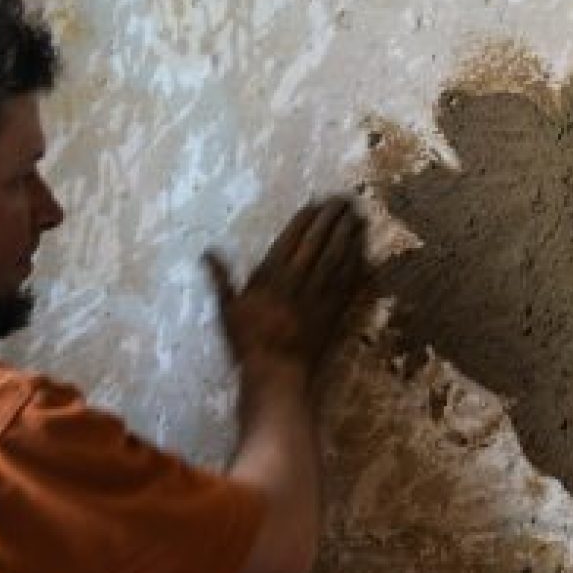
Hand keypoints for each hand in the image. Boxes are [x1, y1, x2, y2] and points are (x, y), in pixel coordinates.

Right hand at [205, 195, 369, 379]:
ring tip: (357, 214)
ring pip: (338, 256)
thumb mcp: (228, 309)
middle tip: (344, 199)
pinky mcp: (336, 309)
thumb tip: (207, 253)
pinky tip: (364, 247)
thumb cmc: (248, 342)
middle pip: (319, 242)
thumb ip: (221, 278)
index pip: (292, 239)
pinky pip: (350, 280)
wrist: (278, 372)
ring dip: (349, 233)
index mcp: (271, 276)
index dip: (307, 219)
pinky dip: (358, 260)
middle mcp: (298, 280)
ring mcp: (320, 294)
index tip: (317, 203)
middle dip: (332, 219)